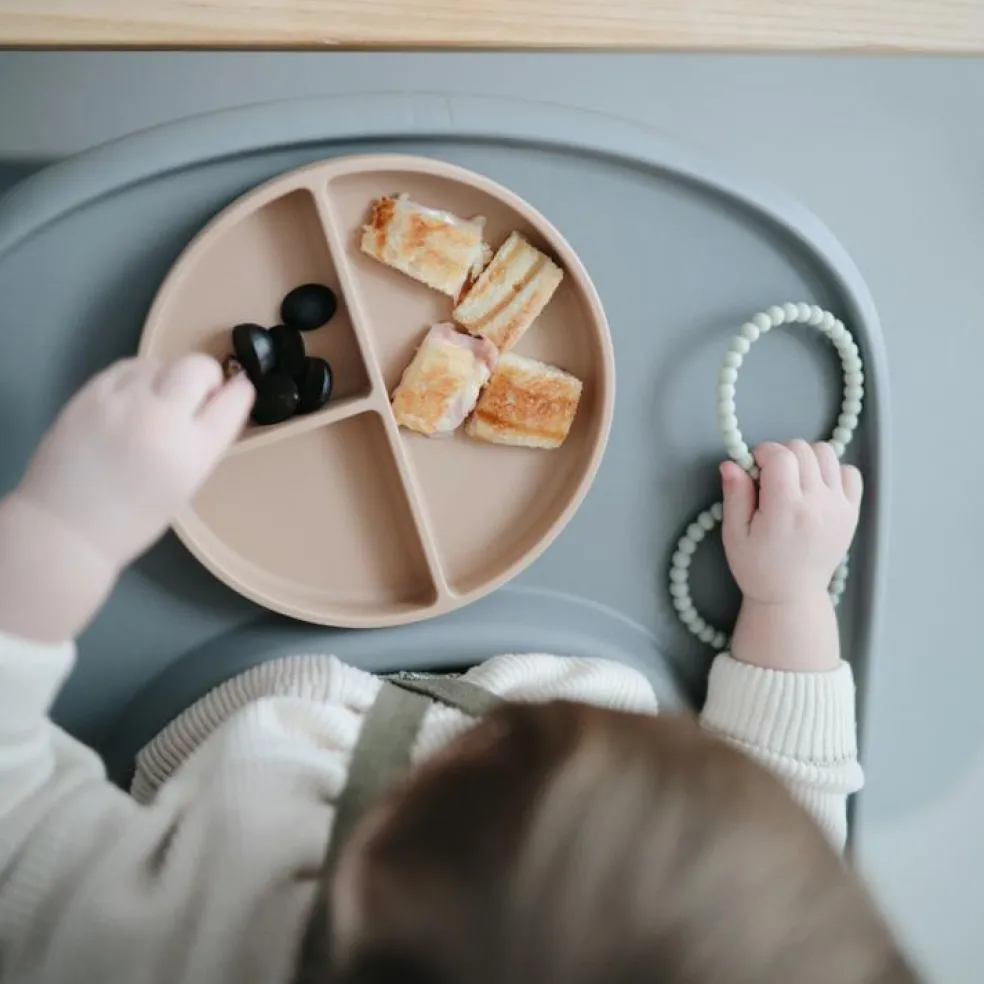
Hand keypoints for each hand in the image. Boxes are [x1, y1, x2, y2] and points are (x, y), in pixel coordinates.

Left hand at [16, 354, 252, 570]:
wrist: (66, 528)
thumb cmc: (134, 518)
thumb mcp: (186, 484)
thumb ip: (203, 440)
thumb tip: (214, 400)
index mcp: (193, 453)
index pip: (233, 400)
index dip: (238, 393)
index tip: (235, 394)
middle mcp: (161, 420)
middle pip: (198, 367)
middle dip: (204, 378)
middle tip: (192, 399)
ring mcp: (121, 403)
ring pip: (160, 363)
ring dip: (166, 378)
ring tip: (152, 404)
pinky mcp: (89, 395)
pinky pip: (126, 368)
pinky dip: (136, 379)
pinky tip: (129, 401)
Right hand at [721, 441, 862, 605]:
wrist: (791, 595)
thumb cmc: (757, 567)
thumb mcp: (734, 533)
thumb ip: (735, 495)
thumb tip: (731, 462)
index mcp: (785, 509)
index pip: (780, 455)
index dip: (762, 452)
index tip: (754, 467)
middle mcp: (817, 504)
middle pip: (803, 449)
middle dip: (781, 453)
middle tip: (770, 476)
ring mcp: (838, 507)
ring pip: (827, 454)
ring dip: (806, 458)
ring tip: (793, 479)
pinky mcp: (852, 512)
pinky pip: (850, 472)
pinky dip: (832, 471)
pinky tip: (815, 486)